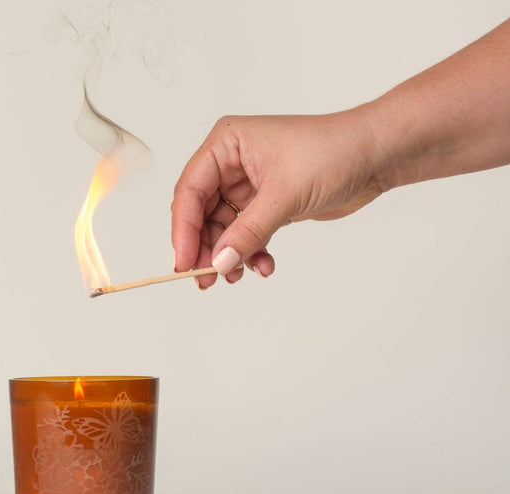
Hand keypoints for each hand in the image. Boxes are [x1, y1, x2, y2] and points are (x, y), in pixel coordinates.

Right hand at [171, 108, 387, 287]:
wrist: (379, 154)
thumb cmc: (335, 151)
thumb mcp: (285, 194)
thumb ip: (248, 231)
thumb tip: (219, 263)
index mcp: (226, 144)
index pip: (190, 191)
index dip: (183, 230)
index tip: (184, 262)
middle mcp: (231, 162)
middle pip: (201, 213)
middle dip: (205, 248)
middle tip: (206, 279)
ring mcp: (248, 184)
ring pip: (222, 228)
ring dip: (229, 255)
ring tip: (236, 277)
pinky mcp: (267, 202)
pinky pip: (246, 234)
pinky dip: (250, 252)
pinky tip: (264, 265)